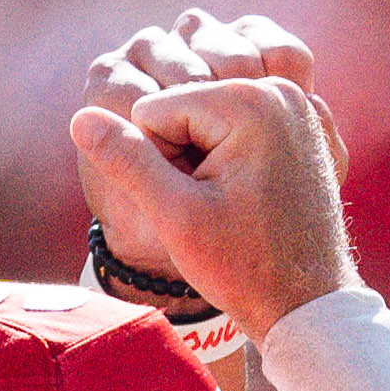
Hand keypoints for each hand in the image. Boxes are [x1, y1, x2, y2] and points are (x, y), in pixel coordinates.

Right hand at [69, 12, 359, 345]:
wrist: (309, 301)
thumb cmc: (245, 266)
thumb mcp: (174, 216)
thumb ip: (126, 161)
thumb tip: (80, 117)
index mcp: (247, 100)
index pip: (152, 112)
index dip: (159, 165)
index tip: (197, 203)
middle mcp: (278, 88)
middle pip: (181, 109)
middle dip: (182, 159)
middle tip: (218, 208)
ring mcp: (295, 104)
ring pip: (206, 119)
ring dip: (203, 161)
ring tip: (234, 204)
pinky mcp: (302, 123)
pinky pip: (237, 128)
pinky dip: (233, 159)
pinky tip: (252, 195)